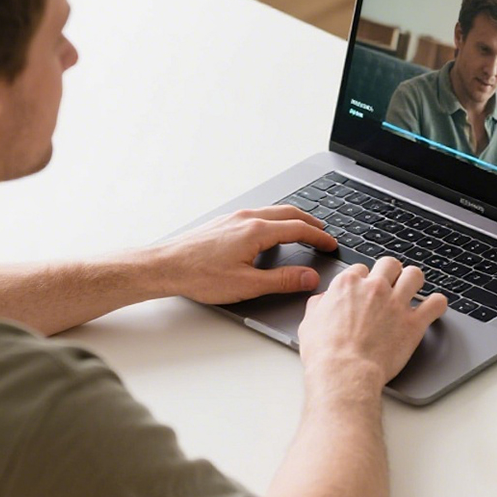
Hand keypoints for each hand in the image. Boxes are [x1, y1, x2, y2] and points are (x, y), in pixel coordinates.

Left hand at [154, 205, 338, 303]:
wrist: (165, 267)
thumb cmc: (199, 276)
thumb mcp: (247, 285)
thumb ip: (282, 280)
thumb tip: (308, 277)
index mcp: (256, 231)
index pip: (298, 229)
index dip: (318, 237)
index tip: (330, 244)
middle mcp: (246, 218)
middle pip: (287, 213)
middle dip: (309, 222)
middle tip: (323, 232)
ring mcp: (233, 217)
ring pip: (271, 211)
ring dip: (291, 218)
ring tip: (301, 229)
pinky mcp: (223, 222)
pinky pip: (256, 214)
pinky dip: (273, 219)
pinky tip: (269, 231)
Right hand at [296, 257, 448, 390]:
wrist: (344, 373)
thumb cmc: (325, 354)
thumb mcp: (309, 323)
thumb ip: (319, 305)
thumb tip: (323, 300)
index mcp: (348, 285)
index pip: (361, 268)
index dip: (364, 278)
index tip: (366, 287)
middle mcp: (374, 288)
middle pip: (390, 264)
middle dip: (391, 272)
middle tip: (391, 283)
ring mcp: (396, 303)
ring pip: (415, 275)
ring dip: (414, 280)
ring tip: (414, 289)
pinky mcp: (413, 323)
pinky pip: (436, 303)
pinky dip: (437, 304)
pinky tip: (434, 307)